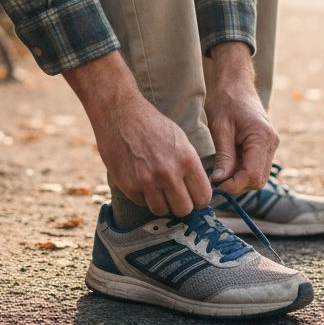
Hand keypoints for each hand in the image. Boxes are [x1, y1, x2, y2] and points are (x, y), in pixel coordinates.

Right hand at [64, 52, 210, 217]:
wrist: (120, 113)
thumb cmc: (152, 124)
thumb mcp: (180, 139)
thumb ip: (190, 166)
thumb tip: (198, 191)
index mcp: (187, 159)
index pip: (203, 197)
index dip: (199, 200)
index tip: (194, 197)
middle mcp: (169, 173)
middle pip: (184, 210)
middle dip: (182, 205)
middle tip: (176, 197)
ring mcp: (147, 181)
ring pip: (162, 211)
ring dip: (162, 203)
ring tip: (158, 189)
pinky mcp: (128, 185)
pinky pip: (142, 203)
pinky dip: (143, 196)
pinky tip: (141, 180)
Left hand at [204, 42, 279, 194]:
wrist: (236, 83)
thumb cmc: (226, 100)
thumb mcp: (220, 128)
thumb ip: (223, 156)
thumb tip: (220, 181)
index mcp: (262, 137)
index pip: (253, 175)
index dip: (235, 185)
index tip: (217, 185)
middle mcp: (272, 142)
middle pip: (258, 179)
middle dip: (238, 184)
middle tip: (217, 178)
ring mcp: (271, 144)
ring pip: (259, 176)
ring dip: (240, 178)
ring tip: (222, 168)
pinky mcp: (267, 145)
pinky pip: (258, 166)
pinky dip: (243, 170)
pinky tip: (229, 161)